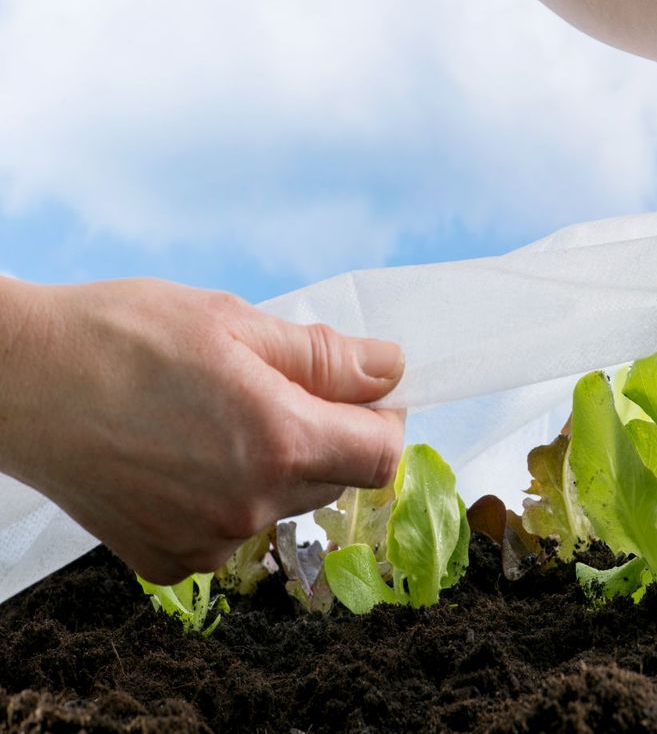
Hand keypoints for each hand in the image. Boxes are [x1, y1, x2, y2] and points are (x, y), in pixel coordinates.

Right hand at [0, 278, 405, 583]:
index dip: (385, 419)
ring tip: (223, 416)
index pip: (382, 455)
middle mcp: (251, 506)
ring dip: (279, 464)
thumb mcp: (236, 323)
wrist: (17, 380)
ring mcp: (207, 542)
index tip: (365, 393)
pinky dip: (229, 495)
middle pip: (337, 479)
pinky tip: (188, 455)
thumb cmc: (123, 336)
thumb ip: (326, 356)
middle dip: (331, 435)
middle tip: (284, 387)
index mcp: (280, 442)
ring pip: (285, 504)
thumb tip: (392, 369)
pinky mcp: (167, 560)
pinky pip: (231, 531)